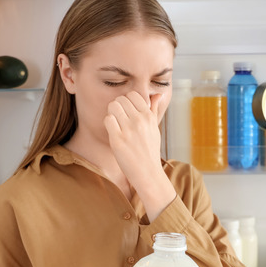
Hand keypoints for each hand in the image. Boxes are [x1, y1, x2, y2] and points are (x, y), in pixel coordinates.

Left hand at [103, 91, 175, 220]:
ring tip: (116, 124)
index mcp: (149, 116)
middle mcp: (140, 120)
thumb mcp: (155, 128)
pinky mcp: (118, 139)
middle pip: (121, 99)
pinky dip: (108, 123)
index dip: (127, 101)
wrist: (147, 172)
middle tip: (119, 119)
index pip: (133, 95)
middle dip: (118, 107)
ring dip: (112, 114)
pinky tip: (113, 131)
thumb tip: (157, 94)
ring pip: (113, 106)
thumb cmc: (150, 150)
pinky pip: (107, 119)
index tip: (127, 112)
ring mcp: (129, 130)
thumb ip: (154, 110)